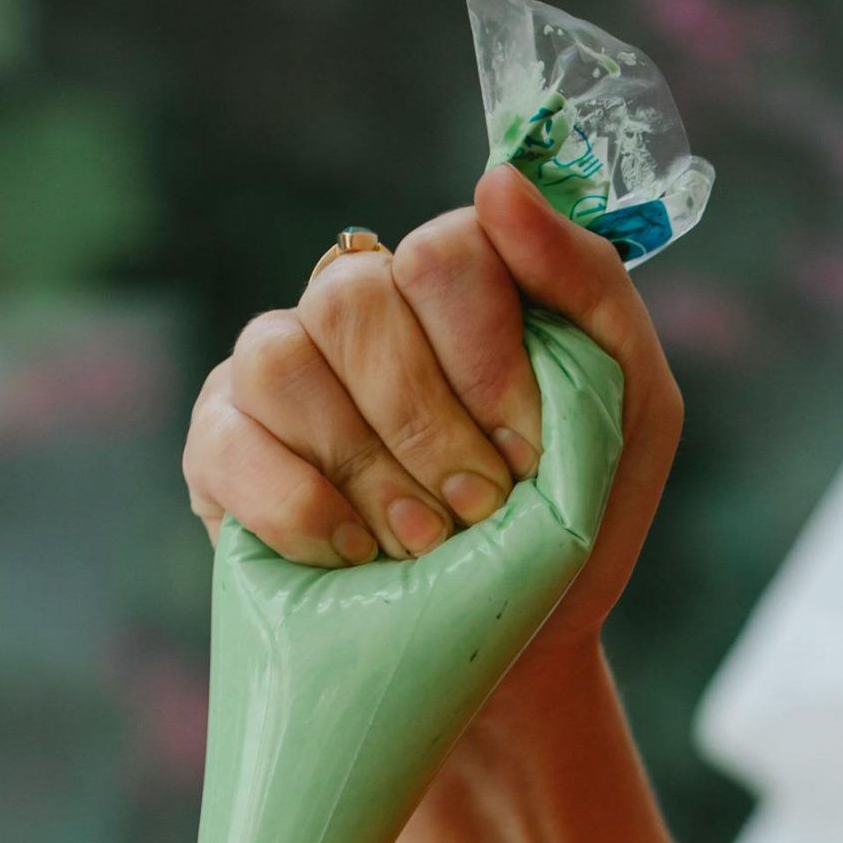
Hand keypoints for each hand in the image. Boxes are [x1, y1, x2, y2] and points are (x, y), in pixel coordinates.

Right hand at [182, 163, 681, 654]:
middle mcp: (354, 311)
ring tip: (416, 546)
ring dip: (365, 468)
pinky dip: (299, 506)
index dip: (483, 353)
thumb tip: (497, 183)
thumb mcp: (625, 407)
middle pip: (356, 299)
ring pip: (283, 359)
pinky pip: (232, 443)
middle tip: (475, 509)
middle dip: (426, 424)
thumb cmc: (561, 532)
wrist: (498, 659)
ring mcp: (275, 373)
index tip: (525, 449)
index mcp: (447, 286)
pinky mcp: (218, 448)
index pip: (442, 248)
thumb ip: (587, 282)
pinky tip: (349, 555)